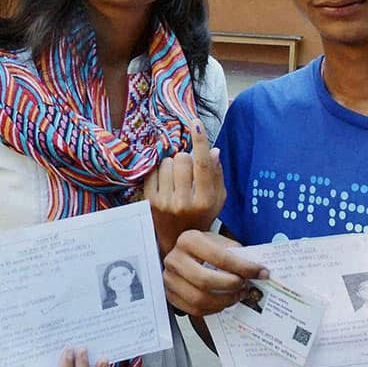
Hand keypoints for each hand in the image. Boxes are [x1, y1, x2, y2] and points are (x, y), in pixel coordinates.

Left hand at [144, 118, 225, 256]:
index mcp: (205, 200)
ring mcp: (165, 202)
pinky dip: (160, 172)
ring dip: (172, 166)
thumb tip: (213, 150)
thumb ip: (217, 174)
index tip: (196, 123)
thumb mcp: (217, 199)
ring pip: (166, 163)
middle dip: (186, 159)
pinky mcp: (149, 201)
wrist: (176, 243)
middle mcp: (184, 202)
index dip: (200, 141)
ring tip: (176, 180)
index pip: (202, 164)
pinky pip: (153, 171)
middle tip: (188, 172)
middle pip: (182, 158)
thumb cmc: (201, 216)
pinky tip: (165, 183)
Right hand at [163, 229, 268, 316]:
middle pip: (205, 280)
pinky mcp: (170, 295)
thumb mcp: (220, 242)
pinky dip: (214, 309)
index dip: (243, 267)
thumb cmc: (206, 248)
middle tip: (246, 286)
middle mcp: (175, 258)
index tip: (261, 272)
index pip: (219, 257)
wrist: (186, 253)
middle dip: (231, 286)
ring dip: (224, 300)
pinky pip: (194, 310)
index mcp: (189, 240)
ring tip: (238, 295)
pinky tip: (224, 301)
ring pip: (199, 299)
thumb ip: (236, 254)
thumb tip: (259, 271)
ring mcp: (169, 279)